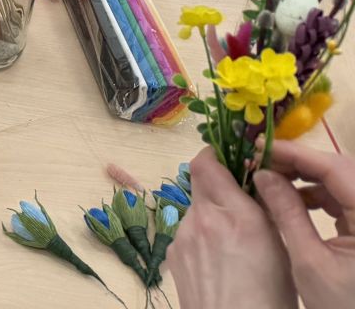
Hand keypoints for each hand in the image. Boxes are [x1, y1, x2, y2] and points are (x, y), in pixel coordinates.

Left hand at [168, 147, 296, 308]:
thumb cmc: (267, 298)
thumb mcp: (280, 249)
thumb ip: (264, 211)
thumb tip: (256, 185)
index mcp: (236, 216)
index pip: (207, 162)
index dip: (218, 156)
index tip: (232, 161)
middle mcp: (203, 219)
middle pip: (200, 182)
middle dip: (218, 186)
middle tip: (238, 202)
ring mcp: (183, 236)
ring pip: (196, 209)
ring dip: (211, 215)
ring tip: (232, 244)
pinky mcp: (172, 254)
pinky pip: (187, 233)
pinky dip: (201, 237)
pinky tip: (217, 261)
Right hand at [256, 139, 354, 308]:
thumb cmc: (341, 305)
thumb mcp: (309, 261)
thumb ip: (287, 213)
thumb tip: (261, 175)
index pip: (335, 169)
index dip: (296, 153)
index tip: (260, 147)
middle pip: (340, 170)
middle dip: (299, 162)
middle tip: (260, 162)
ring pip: (341, 181)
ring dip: (306, 177)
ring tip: (270, 180)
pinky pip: (343, 198)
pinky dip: (316, 194)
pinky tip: (291, 199)